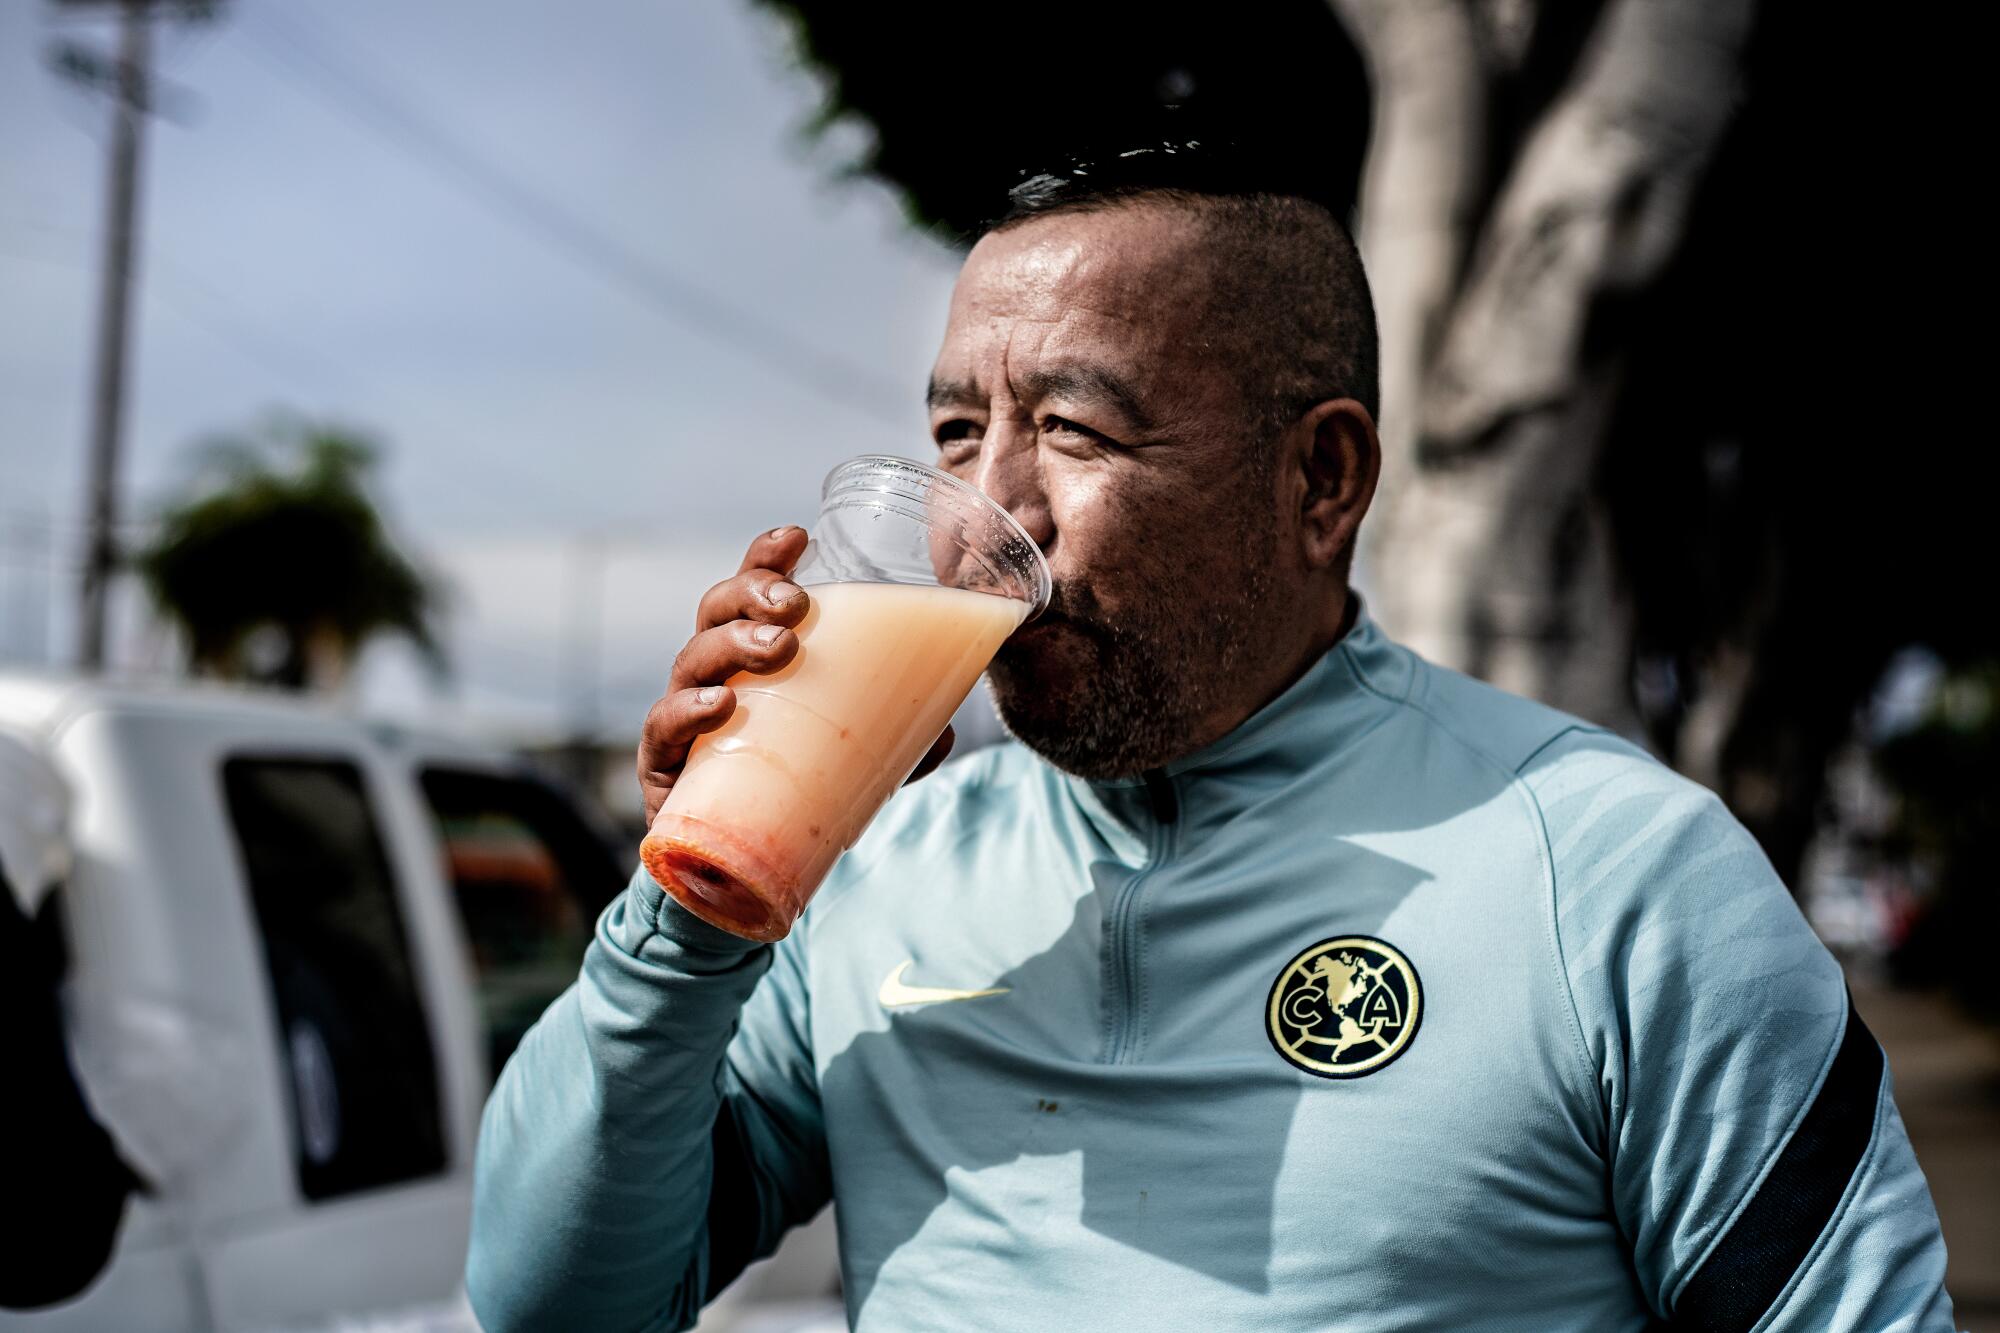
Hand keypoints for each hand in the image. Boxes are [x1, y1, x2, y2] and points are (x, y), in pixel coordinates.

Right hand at [636, 526, 954, 824]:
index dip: (766, 559)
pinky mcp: (663, 769)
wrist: (732, 876)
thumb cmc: (786, 795)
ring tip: (779, 649)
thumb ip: (896, 745)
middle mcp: (710, 678)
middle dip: (753, 594)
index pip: (749, 592)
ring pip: (693, 659)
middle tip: (795, 605)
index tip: (798, 537)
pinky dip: (687, 711)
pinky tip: (721, 704)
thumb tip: (943, 732)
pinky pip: (664, 730)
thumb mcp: (850, 760)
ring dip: (733, 643)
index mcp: (749, 660)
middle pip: (716, 612)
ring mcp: (682, 719)